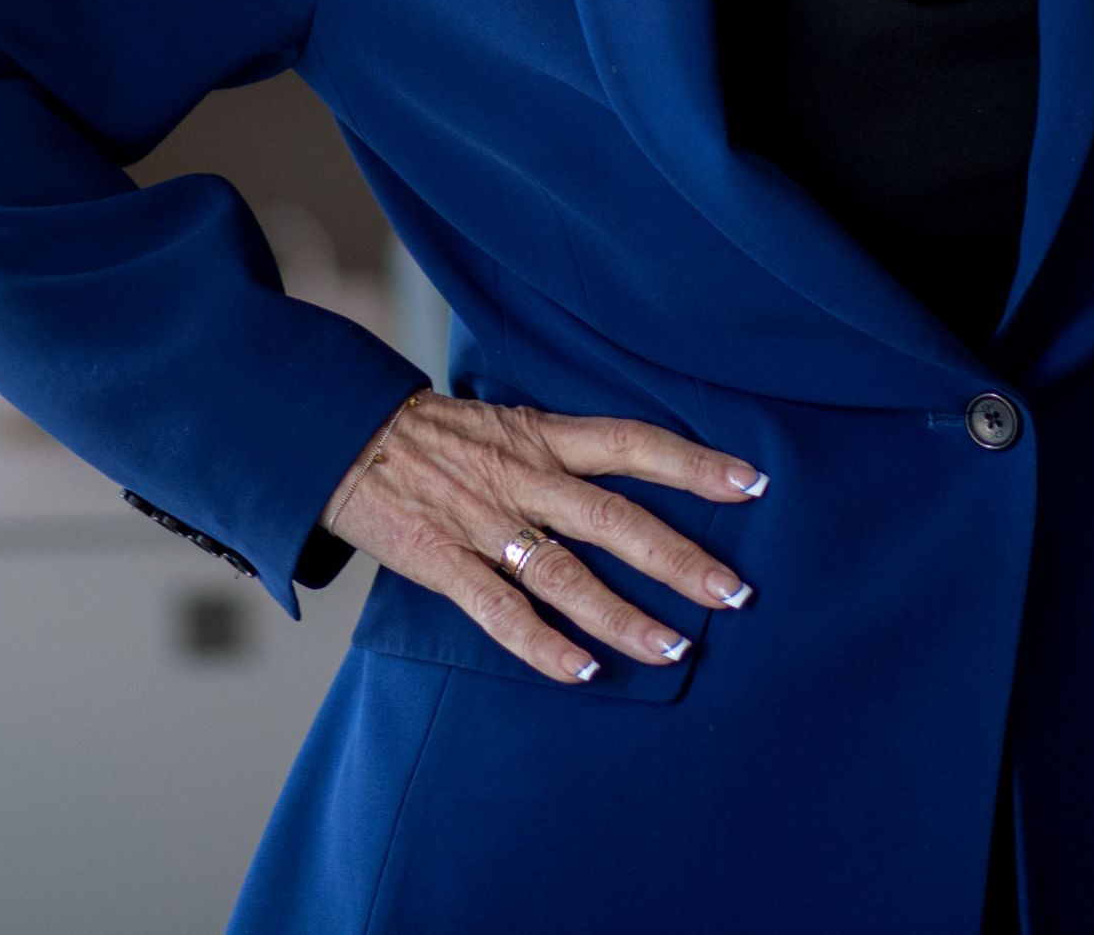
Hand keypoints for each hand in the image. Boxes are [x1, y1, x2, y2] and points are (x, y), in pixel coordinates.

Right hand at [319, 389, 764, 684]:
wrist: (341, 434)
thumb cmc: (432, 435)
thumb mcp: (504, 421)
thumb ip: (559, 451)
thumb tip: (625, 474)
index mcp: (541, 436)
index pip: (633, 443)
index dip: (694, 462)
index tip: (753, 483)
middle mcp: (523, 476)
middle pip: (616, 518)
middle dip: (680, 558)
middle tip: (737, 593)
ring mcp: (483, 521)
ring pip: (567, 573)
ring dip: (624, 615)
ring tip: (674, 649)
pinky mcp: (443, 560)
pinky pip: (498, 609)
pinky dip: (541, 643)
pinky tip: (582, 671)